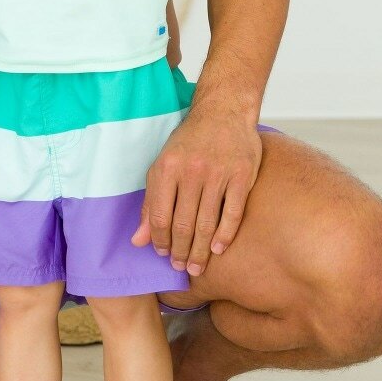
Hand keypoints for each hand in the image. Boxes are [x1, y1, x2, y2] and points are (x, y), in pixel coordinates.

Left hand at [131, 108, 262, 274]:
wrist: (223, 113)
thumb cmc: (189, 142)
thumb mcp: (162, 166)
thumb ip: (151, 203)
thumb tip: (139, 241)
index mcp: (167, 168)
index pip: (159, 215)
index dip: (159, 240)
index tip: (162, 254)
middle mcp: (191, 171)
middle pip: (183, 223)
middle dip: (180, 251)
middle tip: (180, 268)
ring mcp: (218, 174)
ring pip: (206, 223)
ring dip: (200, 250)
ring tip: (196, 266)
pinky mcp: (242, 176)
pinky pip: (232, 213)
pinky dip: (224, 235)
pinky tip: (218, 249)